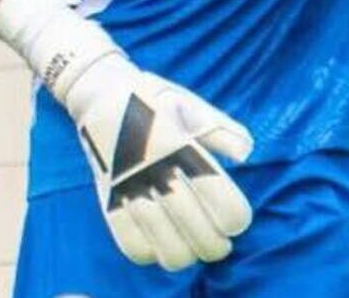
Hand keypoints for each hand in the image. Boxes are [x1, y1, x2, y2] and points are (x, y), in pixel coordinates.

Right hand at [67, 56, 254, 270]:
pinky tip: (163, 247)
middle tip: (223, 244)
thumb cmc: (156, 99)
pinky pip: (128, 240)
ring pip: (163, 241)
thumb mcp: (192, 105)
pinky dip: (149, 253)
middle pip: (193, 225)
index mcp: (181, 144)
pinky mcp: (107, 197)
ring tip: (196, 250)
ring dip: (186, 255)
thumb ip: (222, 131)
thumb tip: (247, 153)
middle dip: (215, 245)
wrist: (101, 93)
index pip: (215, 194)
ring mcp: (128, 186)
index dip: (234, 217)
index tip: (238, 221)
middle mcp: (154, 168)